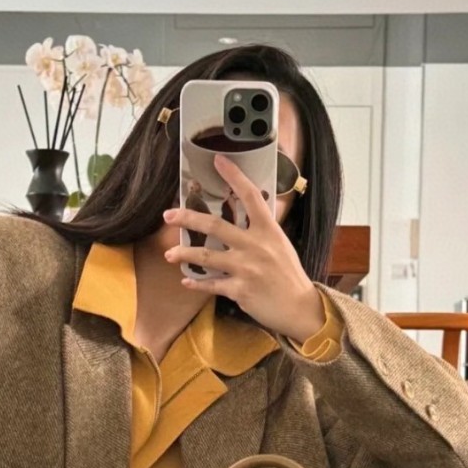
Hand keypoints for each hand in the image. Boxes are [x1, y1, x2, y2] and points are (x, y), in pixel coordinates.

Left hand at [163, 156, 324, 342]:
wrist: (299, 307)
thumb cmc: (289, 275)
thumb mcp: (280, 245)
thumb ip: (261, 230)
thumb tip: (249, 211)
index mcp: (268, 230)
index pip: (250, 196)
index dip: (234, 176)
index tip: (217, 160)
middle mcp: (255, 245)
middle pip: (215, 226)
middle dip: (188, 218)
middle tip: (168, 215)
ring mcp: (246, 268)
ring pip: (206, 257)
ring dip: (183, 254)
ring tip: (169, 254)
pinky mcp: (239, 290)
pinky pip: (210, 285)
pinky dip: (196, 284)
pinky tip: (186, 281)